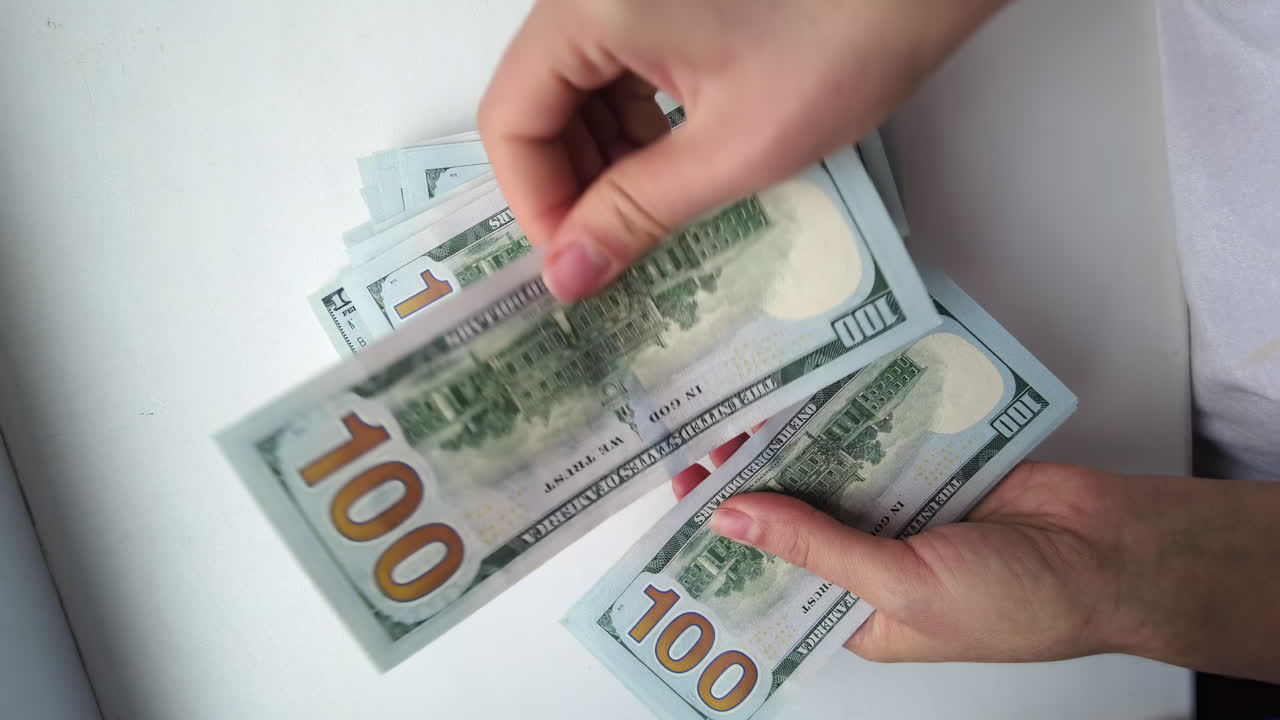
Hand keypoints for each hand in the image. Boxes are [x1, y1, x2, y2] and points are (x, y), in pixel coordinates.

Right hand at [479, 0, 1008, 299]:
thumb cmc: (847, 40)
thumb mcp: (734, 147)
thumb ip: (636, 213)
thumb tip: (567, 275)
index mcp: (591, 6)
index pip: (509, 115)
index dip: (535, 201)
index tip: (576, 262)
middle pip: (537, 97)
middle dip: (569, 182)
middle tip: (612, 251)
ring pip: (578, 84)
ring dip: (604, 156)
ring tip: (651, 215)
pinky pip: (619, 61)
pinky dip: (636, 119)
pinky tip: (675, 163)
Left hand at [675, 437, 1279, 682]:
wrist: (1111, 554)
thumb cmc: (1020, 603)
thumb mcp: (900, 588)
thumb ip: (815, 548)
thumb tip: (734, 521)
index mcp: (854, 615)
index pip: (768, 579)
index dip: (722, 545)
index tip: (677, 504)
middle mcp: (867, 562)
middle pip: (790, 516)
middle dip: (750, 483)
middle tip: (700, 440)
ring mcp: (896, 509)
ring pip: (827, 470)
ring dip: (791, 444)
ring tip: (738, 409)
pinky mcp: (926, 465)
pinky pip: (871, 437)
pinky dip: (845, 418)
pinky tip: (805, 394)